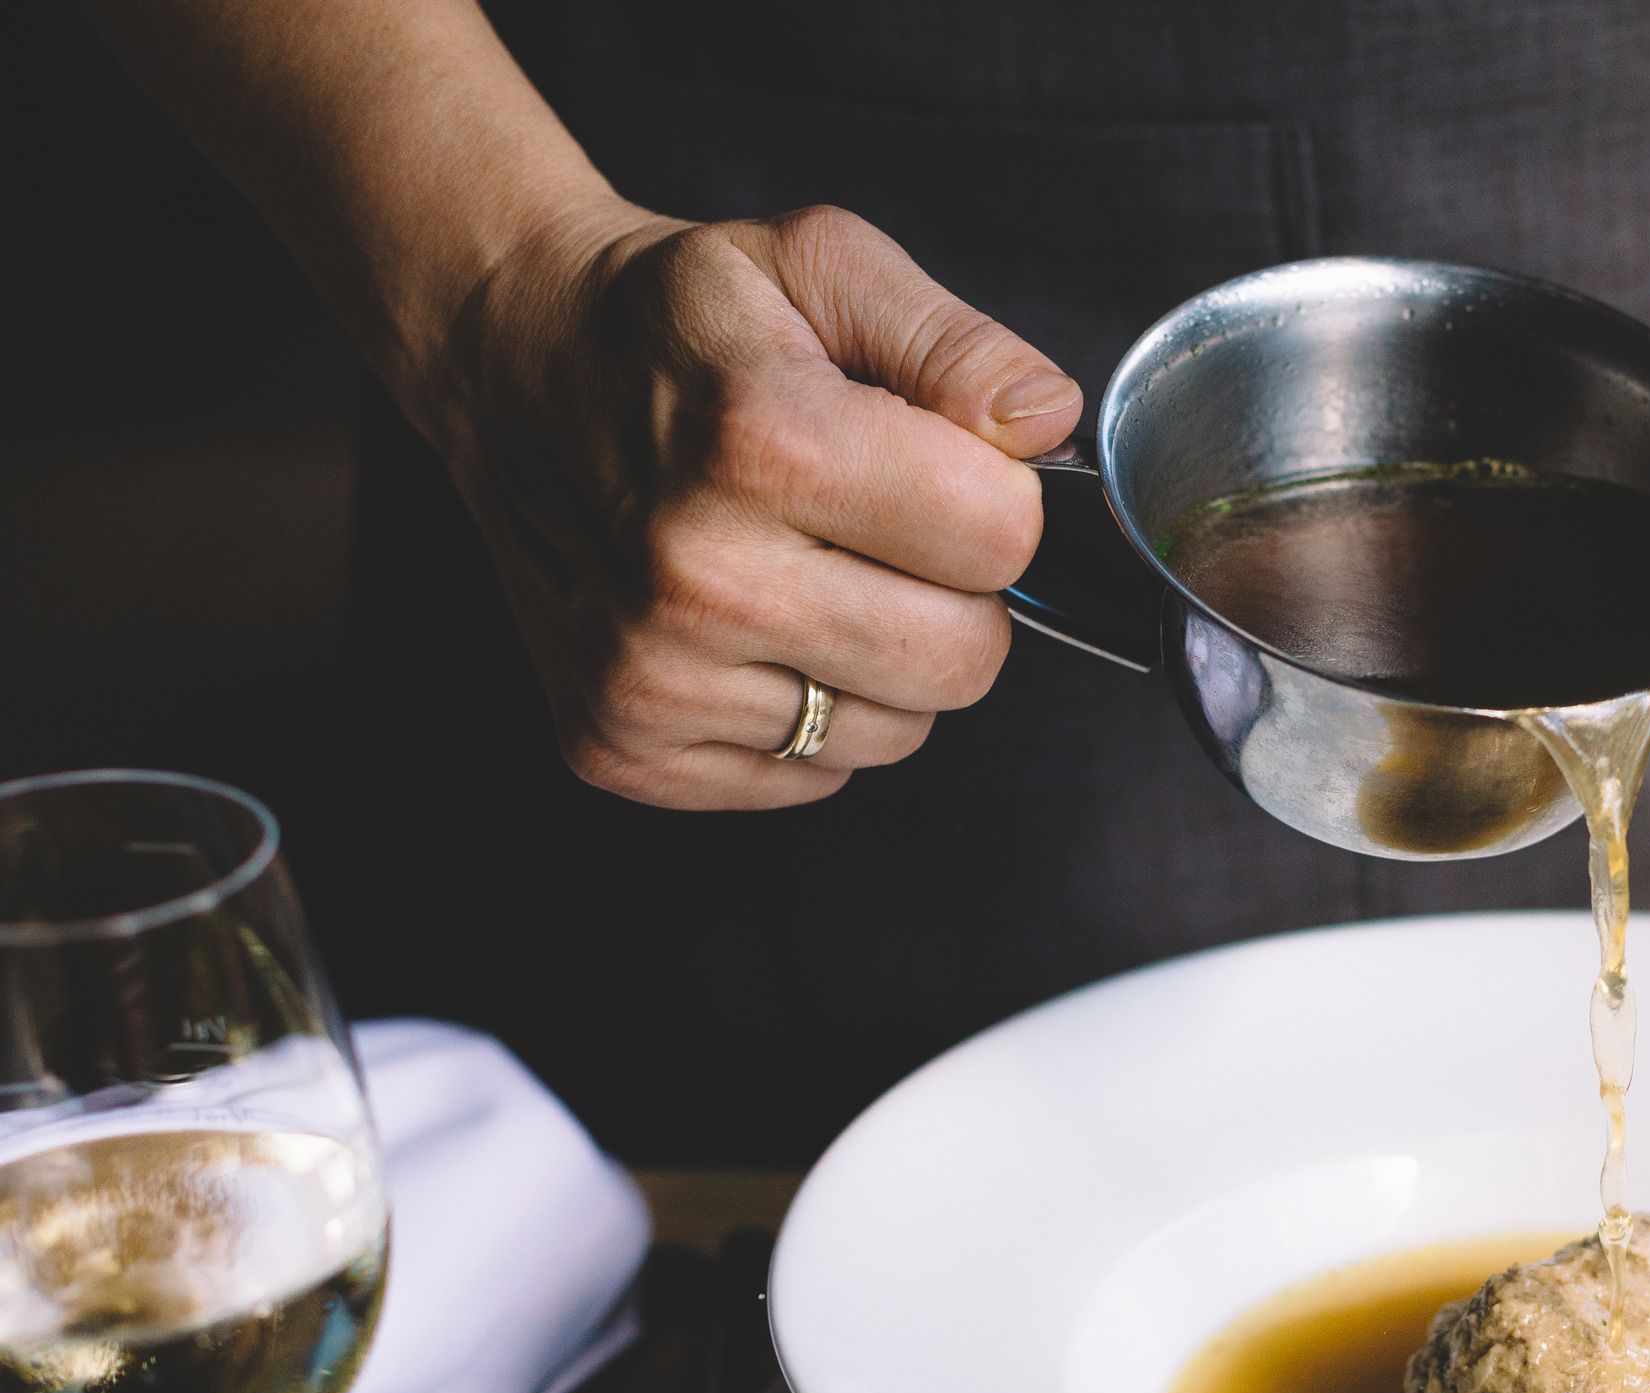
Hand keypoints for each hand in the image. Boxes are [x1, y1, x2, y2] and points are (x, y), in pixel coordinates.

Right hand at [419, 201, 1081, 806]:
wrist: (510, 364)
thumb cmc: (681, 321)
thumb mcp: (823, 266)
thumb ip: (957, 344)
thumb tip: (1047, 424)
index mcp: (764, 441)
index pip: (1003, 539)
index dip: (995, 498)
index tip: (934, 466)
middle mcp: (698, 575)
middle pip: (966, 660)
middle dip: (954, 595)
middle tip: (876, 529)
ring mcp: (650, 675)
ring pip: (896, 732)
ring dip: (881, 662)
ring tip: (803, 572)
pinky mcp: (622, 745)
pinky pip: (811, 775)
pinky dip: (805, 712)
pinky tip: (747, 627)